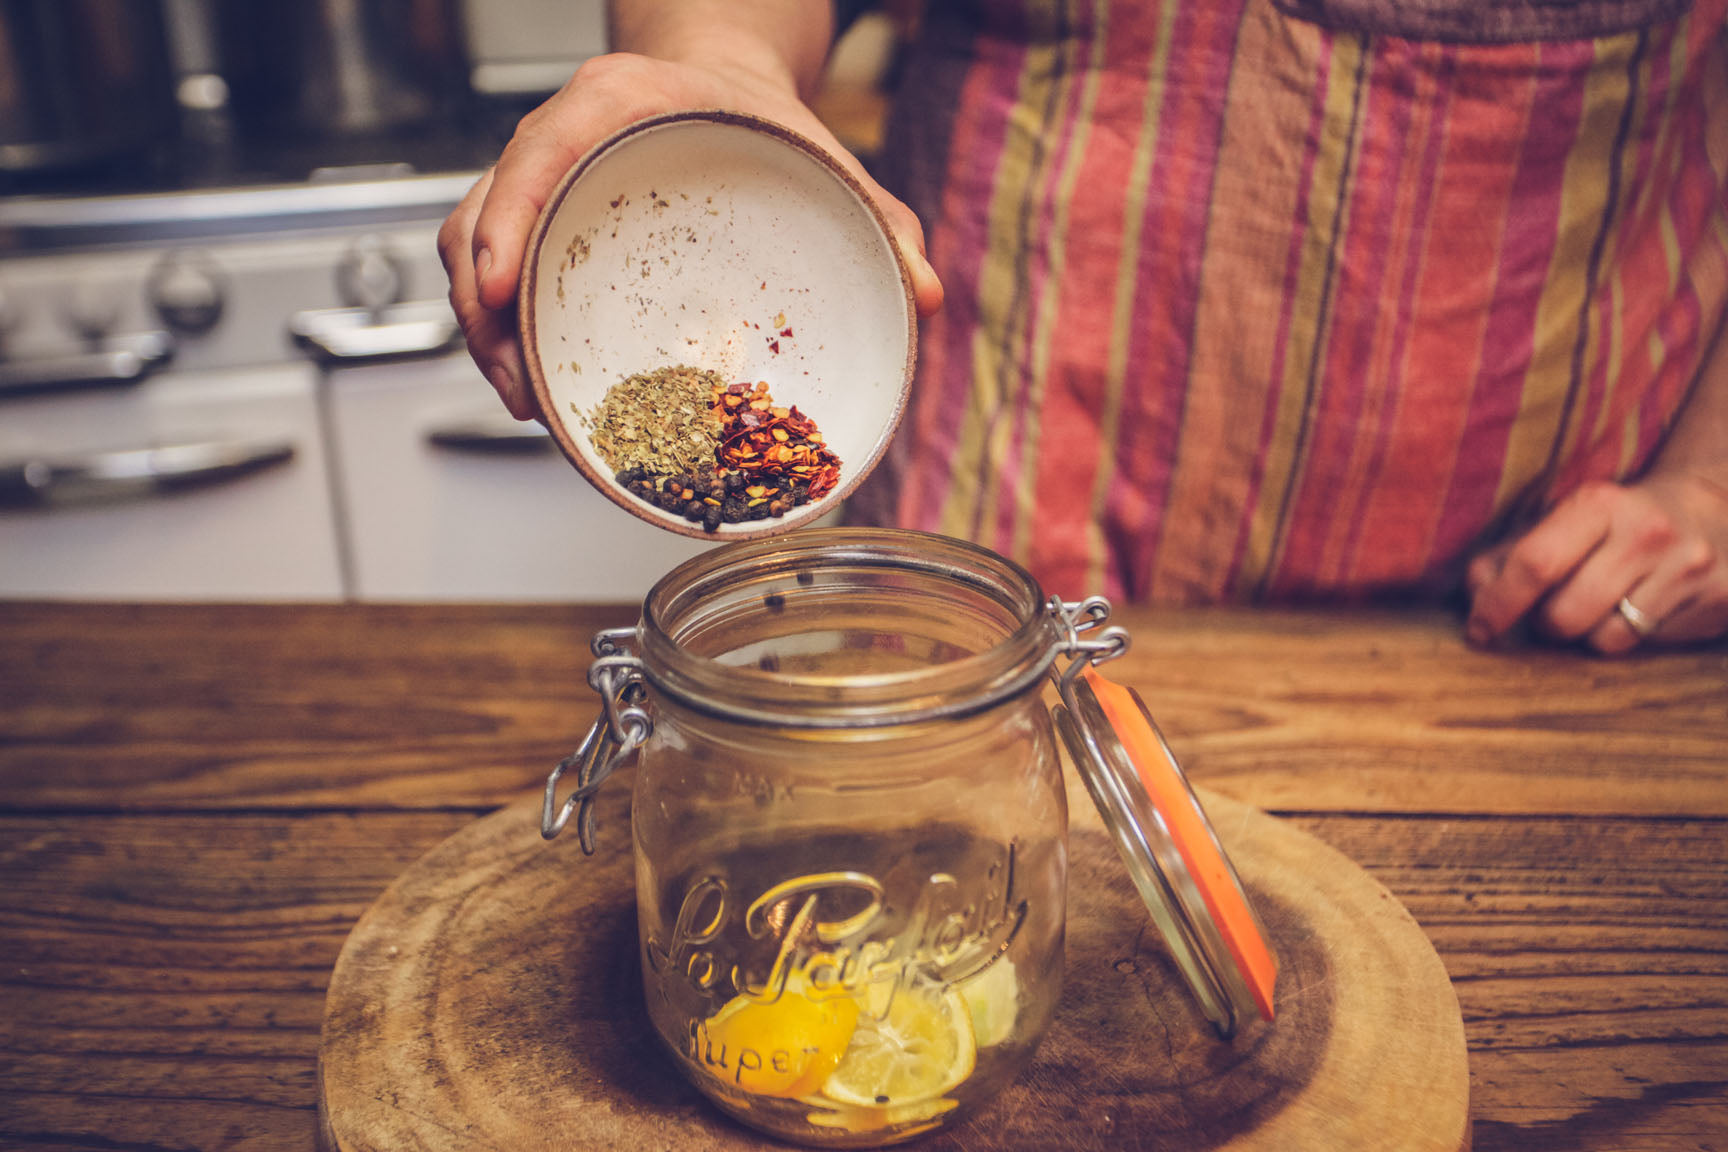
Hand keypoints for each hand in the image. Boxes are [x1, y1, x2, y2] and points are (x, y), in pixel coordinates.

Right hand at [437, 51, 942, 420]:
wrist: (724, 85)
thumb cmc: (763, 122)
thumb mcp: (828, 160)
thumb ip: (882, 222)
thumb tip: (929, 298)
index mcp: (615, 103)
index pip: (534, 154)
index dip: (506, 224)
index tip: (498, 290)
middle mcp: (562, 135)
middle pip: (482, 216)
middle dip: (484, 308)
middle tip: (518, 386)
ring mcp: (541, 176)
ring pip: (471, 246)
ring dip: (482, 328)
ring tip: (522, 400)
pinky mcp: (539, 215)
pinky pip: (491, 264)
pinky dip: (497, 322)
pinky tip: (528, 379)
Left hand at [1464, 475, 1727, 653]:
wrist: (1718, 509)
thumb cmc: (1623, 522)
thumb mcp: (1572, 519)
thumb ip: (1514, 553)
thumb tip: (1475, 590)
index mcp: (1600, 504)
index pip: (1535, 564)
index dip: (1498, 604)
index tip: (1480, 629)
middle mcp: (1647, 532)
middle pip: (1565, 615)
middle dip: (1545, 625)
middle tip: (1553, 612)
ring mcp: (1688, 567)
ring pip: (1605, 640)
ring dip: (1589, 635)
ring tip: (1602, 607)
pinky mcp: (1718, 600)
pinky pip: (1650, 645)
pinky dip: (1634, 637)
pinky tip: (1645, 607)